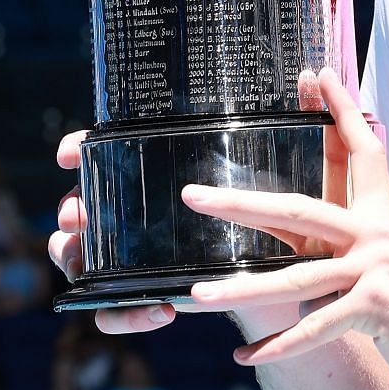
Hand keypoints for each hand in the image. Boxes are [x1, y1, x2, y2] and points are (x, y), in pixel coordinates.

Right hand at [47, 129, 299, 341]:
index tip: (71, 152)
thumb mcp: (307, 178)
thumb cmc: (298, 222)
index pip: (108, 155)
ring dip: (81, 262)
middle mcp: (142, 216)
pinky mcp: (150, 299)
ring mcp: (139, 260)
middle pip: (81, 207)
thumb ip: (314, 132)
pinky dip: (127, 313)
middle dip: (72, 209)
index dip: (81, 149)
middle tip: (79, 215)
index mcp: (166, 176)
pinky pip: (117, 312)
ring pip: (83, 260)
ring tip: (93, 264)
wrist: (299, 289)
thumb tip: (317, 75)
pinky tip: (161, 310)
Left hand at [180, 67, 388, 389]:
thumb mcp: (384, 272)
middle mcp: (377, 233)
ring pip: (296, 276)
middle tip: (194, 195)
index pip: (359, 152)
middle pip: (299, 208)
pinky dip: (280, 345)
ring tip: (199, 296)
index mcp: (380, 217)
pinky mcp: (378, 306)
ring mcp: (377, 267)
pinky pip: (316, 325)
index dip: (340, 110)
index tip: (318, 74)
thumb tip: (292, 265)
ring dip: (242, 288)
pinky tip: (247, 357)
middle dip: (241, 202)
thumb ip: (342, 259)